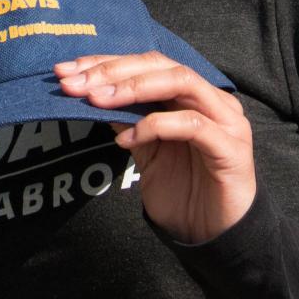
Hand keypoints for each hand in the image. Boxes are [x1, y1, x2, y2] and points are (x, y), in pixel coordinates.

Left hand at [56, 52, 256, 245]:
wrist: (211, 235)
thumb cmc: (182, 190)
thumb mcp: (145, 150)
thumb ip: (126, 120)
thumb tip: (89, 94)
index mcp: (190, 93)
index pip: (145, 63)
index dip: (104, 63)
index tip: (66, 71)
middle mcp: (210, 98)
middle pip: (159, 64)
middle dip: (112, 71)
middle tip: (75, 84)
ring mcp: (226, 119)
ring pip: (180, 81)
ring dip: (133, 88)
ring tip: (97, 100)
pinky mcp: (231, 147)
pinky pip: (191, 124)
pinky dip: (155, 125)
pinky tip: (127, 139)